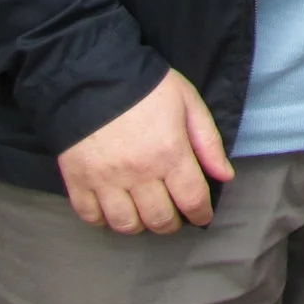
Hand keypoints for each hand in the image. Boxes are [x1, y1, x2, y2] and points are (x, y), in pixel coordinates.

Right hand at [54, 69, 234, 234]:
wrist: (92, 77)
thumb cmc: (148, 87)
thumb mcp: (189, 103)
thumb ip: (208, 142)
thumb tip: (225, 176)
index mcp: (170, 153)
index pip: (191, 199)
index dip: (201, 214)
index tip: (202, 216)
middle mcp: (138, 173)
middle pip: (159, 218)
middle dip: (172, 223)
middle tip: (174, 216)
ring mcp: (105, 181)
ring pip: (125, 224)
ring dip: (140, 226)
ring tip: (145, 214)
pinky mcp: (77, 182)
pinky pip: (91, 217)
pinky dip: (104, 220)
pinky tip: (114, 209)